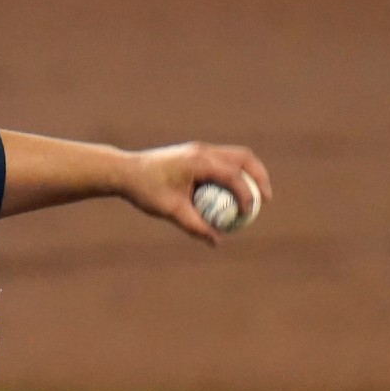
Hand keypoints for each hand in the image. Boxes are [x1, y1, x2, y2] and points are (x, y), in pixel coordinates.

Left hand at [123, 142, 272, 244]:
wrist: (124, 171)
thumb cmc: (145, 190)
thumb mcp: (170, 211)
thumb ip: (195, 226)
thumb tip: (217, 241)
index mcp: (198, 161)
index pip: (232, 175)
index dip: (246, 194)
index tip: (248, 213)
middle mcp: (202, 151)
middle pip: (243, 157)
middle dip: (259, 177)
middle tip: (265, 200)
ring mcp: (199, 149)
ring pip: (235, 156)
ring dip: (248, 174)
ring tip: (255, 197)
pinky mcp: (195, 153)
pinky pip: (223, 161)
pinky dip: (234, 174)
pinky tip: (232, 194)